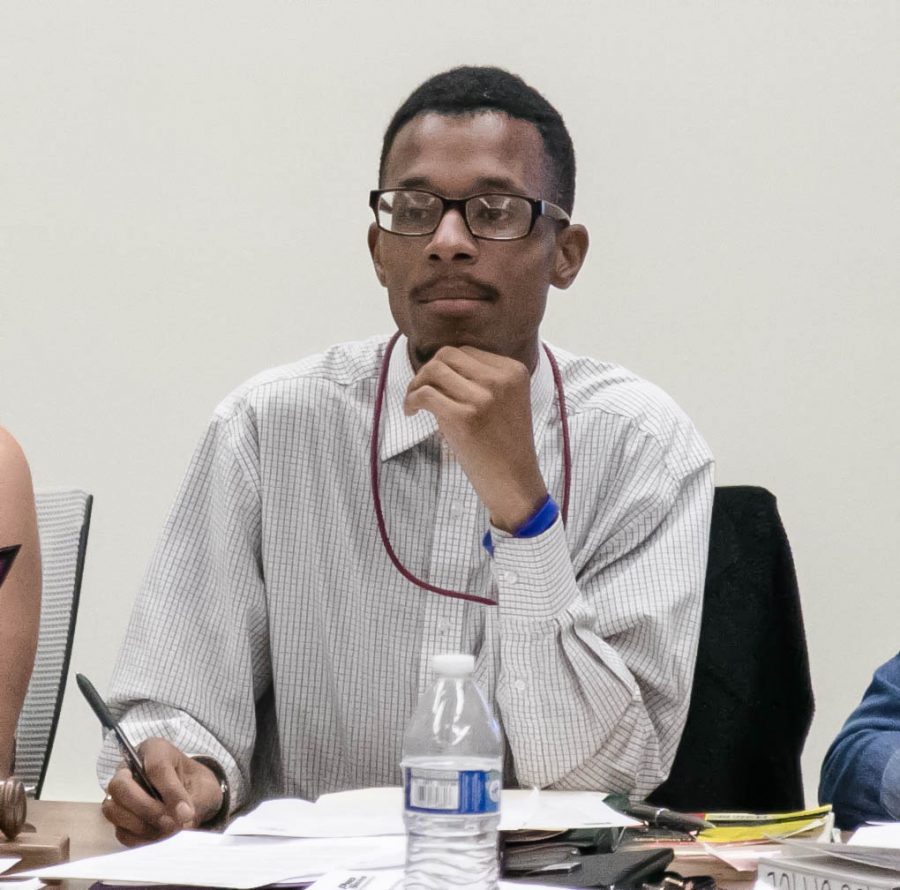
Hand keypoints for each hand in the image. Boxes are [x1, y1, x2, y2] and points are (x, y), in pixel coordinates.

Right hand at [101, 738, 223, 846]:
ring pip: (113, 810)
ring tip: (168, 832)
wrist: (194, 797)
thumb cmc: (198, 785)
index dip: (170, 792)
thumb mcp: (204, 787)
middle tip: (172, 824)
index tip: (187, 812)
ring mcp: (120, 794)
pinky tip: (160, 838)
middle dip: (147, 809)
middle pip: (120, 786)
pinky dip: (140, 839)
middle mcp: (130, 769)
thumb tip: (181, 820)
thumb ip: (194, 800)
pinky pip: (120, 832)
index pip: (155, 767)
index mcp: (155, 750)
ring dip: (141, 825)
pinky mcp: (120, 818)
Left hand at [404, 346, 547, 530]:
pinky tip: (412, 412)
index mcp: (514, 371)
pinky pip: (425, 394)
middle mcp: (500, 380)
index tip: (436, 383)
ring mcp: (483, 397)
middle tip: (420, 392)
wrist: (514, 482)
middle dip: (427, 370)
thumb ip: (483, 380)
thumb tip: (439, 366)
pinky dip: (412, 400)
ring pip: (433, 370)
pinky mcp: (464, 417)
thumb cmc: (504, 446)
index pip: (467, 351)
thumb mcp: (506, 402)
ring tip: (414, 403)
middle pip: (447, 355)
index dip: (445, 365)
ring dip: (416, 384)